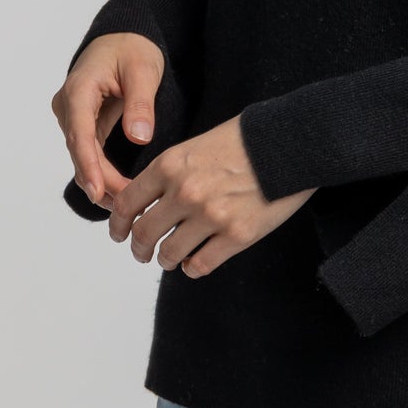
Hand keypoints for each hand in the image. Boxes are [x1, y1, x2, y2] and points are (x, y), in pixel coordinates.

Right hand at [52, 31, 164, 210]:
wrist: (123, 37)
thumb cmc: (132, 49)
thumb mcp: (143, 70)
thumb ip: (140, 103)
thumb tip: (140, 138)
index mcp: (79, 89)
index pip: (80, 133)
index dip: (89, 165)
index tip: (99, 192)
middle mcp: (68, 105)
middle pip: (81, 151)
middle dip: (101, 181)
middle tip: (125, 208)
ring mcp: (73, 116)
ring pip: (83, 156)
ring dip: (101, 181)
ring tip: (125, 208)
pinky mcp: (83, 124)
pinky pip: (90, 152)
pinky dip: (103, 172)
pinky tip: (118, 192)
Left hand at [106, 115, 316, 276]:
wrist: (289, 143)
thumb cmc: (244, 139)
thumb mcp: (196, 145)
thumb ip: (171, 172)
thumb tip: (150, 200)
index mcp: (170, 165)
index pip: (127, 203)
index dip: (118, 224)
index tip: (119, 233)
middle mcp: (185, 192)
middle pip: (144, 233)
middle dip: (138, 248)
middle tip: (140, 253)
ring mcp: (210, 216)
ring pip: (169, 254)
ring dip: (165, 260)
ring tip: (169, 258)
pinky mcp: (236, 235)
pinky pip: (200, 265)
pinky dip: (192, 268)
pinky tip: (194, 263)